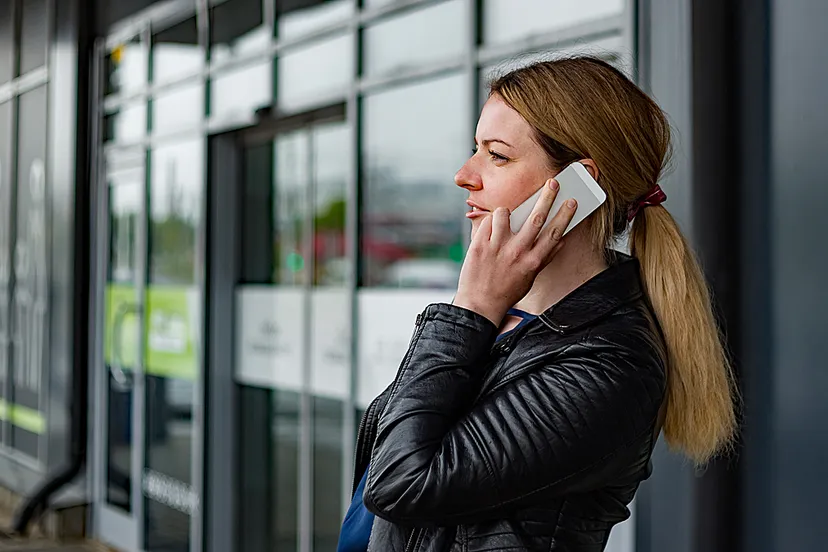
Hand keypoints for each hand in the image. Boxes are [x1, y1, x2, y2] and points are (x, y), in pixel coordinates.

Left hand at [453, 178, 576, 325]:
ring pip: (505, 213)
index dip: (565, 215)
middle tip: (553, 182)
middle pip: (536, 218)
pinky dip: (489, 222)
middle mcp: (517, 252)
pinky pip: (487, 221)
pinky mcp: (480, 245)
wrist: (480, 305)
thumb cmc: (506, 291)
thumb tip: (561, 241)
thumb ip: (544, 258)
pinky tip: (488, 232)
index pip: (554, 233)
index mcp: (533, 261)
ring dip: (506, 211)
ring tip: (504, 219)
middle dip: (547, 197)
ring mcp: (497, 247)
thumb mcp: (530, 277)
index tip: (572, 201)